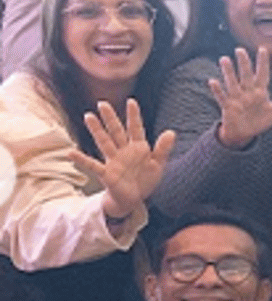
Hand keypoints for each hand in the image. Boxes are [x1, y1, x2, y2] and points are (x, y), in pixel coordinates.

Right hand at [74, 99, 174, 219]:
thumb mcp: (158, 164)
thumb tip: (171, 132)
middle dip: (110, 118)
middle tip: (102, 103)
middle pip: (116, 131)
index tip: (131, 101)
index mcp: (138, 148)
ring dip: (97, 130)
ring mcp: (113, 161)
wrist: (134, 199)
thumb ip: (163, 149)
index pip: (135, 129)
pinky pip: (92, 165)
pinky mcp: (106, 173)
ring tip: (88, 116)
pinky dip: (82, 159)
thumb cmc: (145, 179)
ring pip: (104, 142)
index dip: (133, 116)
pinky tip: (71, 153)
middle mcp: (124, 151)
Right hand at [210, 46, 271, 148]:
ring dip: (228, 72)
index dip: (263, 63)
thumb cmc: (259, 120)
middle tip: (240, 50)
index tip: (262, 49)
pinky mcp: (228, 107)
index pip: (262, 75)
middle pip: (246, 76)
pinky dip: (217, 90)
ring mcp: (237, 99)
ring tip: (224, 59)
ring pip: (232, 83)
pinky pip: (221, 97)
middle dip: (244, 63)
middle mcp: (248, 92)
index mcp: (260, 92)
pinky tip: (213, 81)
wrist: (244, 133)